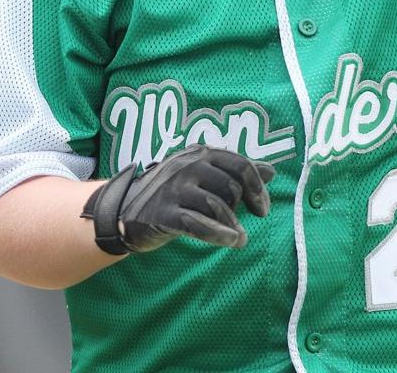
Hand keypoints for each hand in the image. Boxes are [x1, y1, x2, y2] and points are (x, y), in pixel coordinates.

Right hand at [82, 145, 275, 254]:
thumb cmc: (172, 192)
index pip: (240, 165)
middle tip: (239, 223)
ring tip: (239, 239)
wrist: (124, 209)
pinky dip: (219, 235)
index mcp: (199, 153)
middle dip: (240, 208)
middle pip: (230, 187)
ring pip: (216, 206)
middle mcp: (187, 166)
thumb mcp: (202, 176)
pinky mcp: (162, 213)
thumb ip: (236, 172)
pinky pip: (198, 224)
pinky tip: (232, 243)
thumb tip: (272, 172)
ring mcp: (173, 189)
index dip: (257, 188)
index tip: (262, 209)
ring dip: (233, 226)